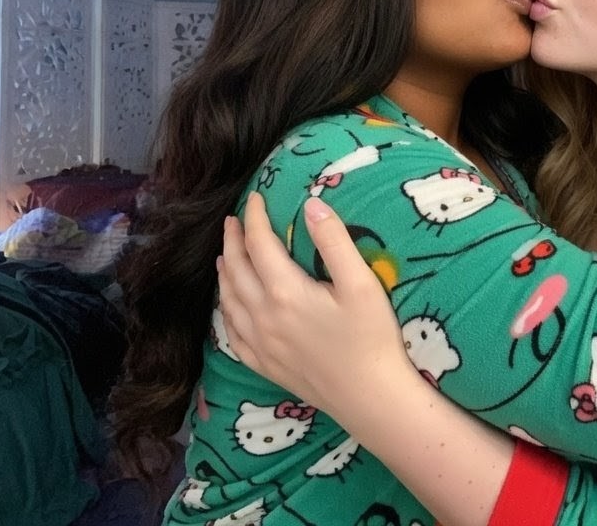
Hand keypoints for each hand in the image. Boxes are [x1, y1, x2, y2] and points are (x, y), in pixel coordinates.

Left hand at [217, 192, 412, 420]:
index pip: (259, 244)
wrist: (370, 398)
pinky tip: (230, 307)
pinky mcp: (264, 365)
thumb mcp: (362, 285)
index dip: (254, 218)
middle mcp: (263, 317)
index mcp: (285, 292)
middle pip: (237, 270)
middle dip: (233, 242)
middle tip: (232, 221)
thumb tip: (312, 205)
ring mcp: (260, 344)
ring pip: (229, 301)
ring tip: (225, 257)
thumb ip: (334, 242)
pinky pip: (233, 334)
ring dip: (225, 274)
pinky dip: (226, 312)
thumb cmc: (372, 338)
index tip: (254, 199)